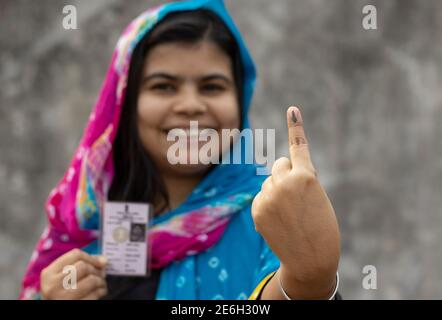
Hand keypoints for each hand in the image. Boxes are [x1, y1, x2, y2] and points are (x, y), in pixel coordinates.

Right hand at [40, 248, 107, 299]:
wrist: (53, 309)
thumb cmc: (60, 293)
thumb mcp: (60, 278)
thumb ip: (78, 265)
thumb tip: (103, 260)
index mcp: (49, 273)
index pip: (75, 255)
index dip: (91, 257)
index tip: (100, 262)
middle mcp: (53, 285)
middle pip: (84, 266)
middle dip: (97, 270)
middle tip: (102, 274)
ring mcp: (63, 298)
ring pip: (91, 280)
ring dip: (101, 281)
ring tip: (101, 283)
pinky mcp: (75, 305)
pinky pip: (94, 294)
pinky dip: (101, 291)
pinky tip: (100, 291)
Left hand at [251, 106, 339, 298]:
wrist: (311, 259)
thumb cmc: (321, 226)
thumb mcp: (317, 198)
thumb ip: (298, 180)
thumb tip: (275, 174)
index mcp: (306, 177)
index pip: (299, 148)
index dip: (296, 127)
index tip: (292, 109)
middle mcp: (285, 183)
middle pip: (279, 165)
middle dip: (285, 174)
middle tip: (296, 196)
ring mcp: (268, 197)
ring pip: (269, 182)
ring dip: (277, 192)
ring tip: (290, 214)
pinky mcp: (257, 210)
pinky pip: (260, 197)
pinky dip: (267, 205)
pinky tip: (278, 221)